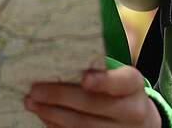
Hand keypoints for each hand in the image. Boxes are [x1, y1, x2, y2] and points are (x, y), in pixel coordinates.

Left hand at [27, 66, 161, 126]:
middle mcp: (131, 110)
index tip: (84, 79)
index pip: (122, 82)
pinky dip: (58, 126)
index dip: (103, 81)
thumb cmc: (119, 90)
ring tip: (32, 103)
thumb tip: (65, 52)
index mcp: (133, 85)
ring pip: (83, 125)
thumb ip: (99, 65)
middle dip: (60, 97)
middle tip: (35, 90)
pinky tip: (44, 116)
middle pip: (93, 104)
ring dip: (53, 114)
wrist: (139, 123)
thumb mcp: (119, 75)